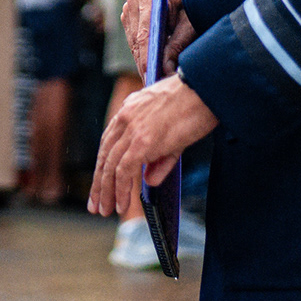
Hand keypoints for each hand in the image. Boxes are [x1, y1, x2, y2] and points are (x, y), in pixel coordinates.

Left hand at [88, 74, 218, 217]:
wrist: (204, 89)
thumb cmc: (194, 106)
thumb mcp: (171, 131)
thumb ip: (158, 158)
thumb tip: (148, 180)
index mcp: (129, 110)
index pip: (108, 143)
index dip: (103, 166)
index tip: (100, 184)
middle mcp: (125, 118)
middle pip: (104, 156)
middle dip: (98, 183)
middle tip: (95, 205)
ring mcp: (132, 129)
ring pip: (110, 166)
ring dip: (106, 191)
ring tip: (106, 210)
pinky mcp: (143, 140)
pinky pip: (124, 170)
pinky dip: (121, 190)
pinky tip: (123, 205)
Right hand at [120, 0, 192, 73]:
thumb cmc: (194, 2)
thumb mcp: (191, 24)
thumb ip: (178, 46)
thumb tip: (165, 70)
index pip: (144, 35)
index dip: (147, 59)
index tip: (152, 77)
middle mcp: (134, 0)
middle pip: (136, 40)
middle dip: (145, 64)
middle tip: (154, 84)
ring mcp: (129, 7)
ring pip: (133, 42)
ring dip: (143, 61)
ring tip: (153, 79)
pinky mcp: (130, 15)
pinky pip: (134, 40)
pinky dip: (142, 53)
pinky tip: (151, 67)